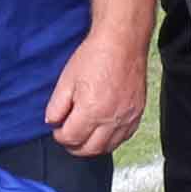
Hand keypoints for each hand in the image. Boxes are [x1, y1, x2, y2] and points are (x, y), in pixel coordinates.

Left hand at [42, 29, 147, 157]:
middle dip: (74, 146)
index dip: (60, 136)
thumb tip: (53, 122)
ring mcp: (127, 117)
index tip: (57, 129)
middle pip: (90, 149)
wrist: (122, 42)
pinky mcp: (137, 113)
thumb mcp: (66, 79)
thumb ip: (56, 106)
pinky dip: (111, 140)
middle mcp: (112, 119)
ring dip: (92, 146)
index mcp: (92, 110)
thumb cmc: (96, 55)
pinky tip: (103, 131)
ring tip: (84, 135)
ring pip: (108, 147)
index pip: (71, 138)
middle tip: (68, 136)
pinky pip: (124, 137)